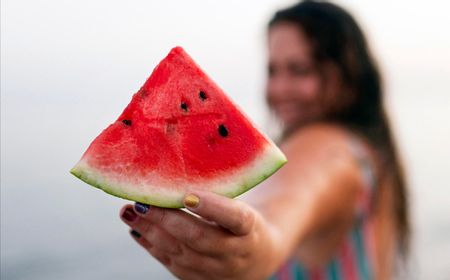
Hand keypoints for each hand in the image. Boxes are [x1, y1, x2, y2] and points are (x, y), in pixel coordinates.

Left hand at [120, 190, 280, 279]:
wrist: (257, 259)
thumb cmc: (245, 223)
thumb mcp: (245, 206)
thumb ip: (223, 192)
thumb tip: (186, 163)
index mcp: (250, 230)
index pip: (235, 218)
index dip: (212, 207)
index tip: (189, 195)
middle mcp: (234, 253)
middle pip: (198, 237)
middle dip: (166, 219)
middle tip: (142, 202)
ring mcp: (216, 271)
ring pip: (179, 253)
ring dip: (150, 231)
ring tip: (129, 212)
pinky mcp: (198, 279)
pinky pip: (171, 263)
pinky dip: (151, 245)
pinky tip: (136, 229)